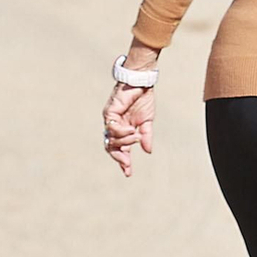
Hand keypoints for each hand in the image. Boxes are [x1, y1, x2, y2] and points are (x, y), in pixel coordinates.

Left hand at [103, 45, 157, 177]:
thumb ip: (145, 136)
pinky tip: (131, 129)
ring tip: (136, 135)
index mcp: (123, 130)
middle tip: (127, 163)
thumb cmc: (143, 99)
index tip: (128, 173)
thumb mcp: (147, 122)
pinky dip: (122, 132)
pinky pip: (112, 127)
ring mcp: (110, 120)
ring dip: (125, 141)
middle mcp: (114, 126)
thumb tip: (147, 151)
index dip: (123, 161)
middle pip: (111, 147)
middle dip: (119, 157)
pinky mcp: (109, 112)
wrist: (141, 83)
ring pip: (111, 139)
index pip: (120, 149)